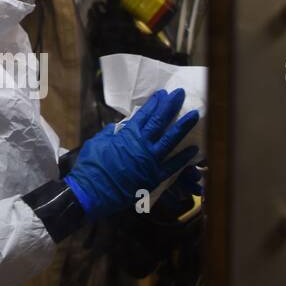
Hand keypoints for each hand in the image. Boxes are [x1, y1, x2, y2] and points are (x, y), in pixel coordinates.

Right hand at [64, 88, 199, 218]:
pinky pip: (172, 166)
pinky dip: (183, 157)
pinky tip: (194, 149)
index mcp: (128, 134)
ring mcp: (150, 160)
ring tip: (194, 115)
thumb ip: (110, 133)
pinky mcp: (154, 177)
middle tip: (180, 94)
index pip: (145, 114)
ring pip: (171, 140)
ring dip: (183, 126)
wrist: (92, 191)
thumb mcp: (96, 143)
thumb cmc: (91, 166)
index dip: (154, 102)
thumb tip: (117, 127)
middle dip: (171, 106)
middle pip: (160, 121)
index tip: (162, 93)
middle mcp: (142, 144)